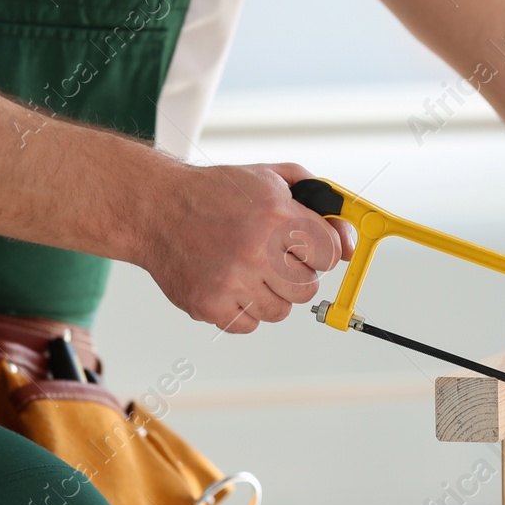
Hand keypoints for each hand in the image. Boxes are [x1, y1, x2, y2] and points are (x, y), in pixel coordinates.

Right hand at [139, 162, 354, 332]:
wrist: (155, 208)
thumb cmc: (215, 194)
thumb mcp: (269, 179)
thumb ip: (317, 201)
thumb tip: (349, 243)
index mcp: (276, 216)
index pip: (329, 255)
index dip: (317, 252)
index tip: (301, 248)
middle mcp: (256, 250)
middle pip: (308, 289)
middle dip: (294, 276)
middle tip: (270, 259)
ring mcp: (232, 281)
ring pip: (281, 311)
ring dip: (269, 295)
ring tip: (247, 271)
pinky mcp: (210, 305)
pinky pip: (249, 326)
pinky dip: (242, 310)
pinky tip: (228, 284)